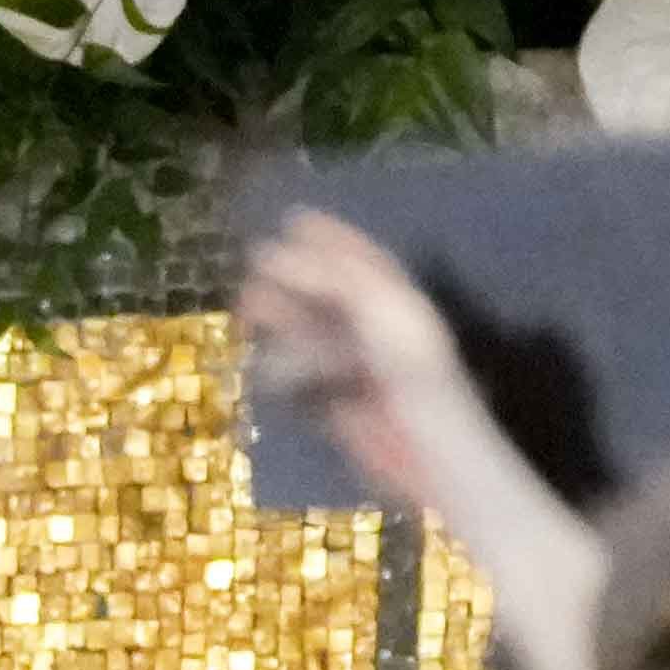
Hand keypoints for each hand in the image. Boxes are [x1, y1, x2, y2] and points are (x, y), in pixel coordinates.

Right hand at [233, 207, 469, 505]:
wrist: (423, 449)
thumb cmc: (410, 371)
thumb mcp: (377, 308)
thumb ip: (334, 278)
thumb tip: (281, 253)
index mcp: (397, 304)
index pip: (362, 262)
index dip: (331, 238)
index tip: (294, 219)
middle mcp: (378, 332)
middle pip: (331, 296)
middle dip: (294, 278)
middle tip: (254, 262)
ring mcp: (359, 370)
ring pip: (314, 336)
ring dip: (281, 320)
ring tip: (246, 307)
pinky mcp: (341, 407)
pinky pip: (307, 379)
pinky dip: (284, 368)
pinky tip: (261, 361)